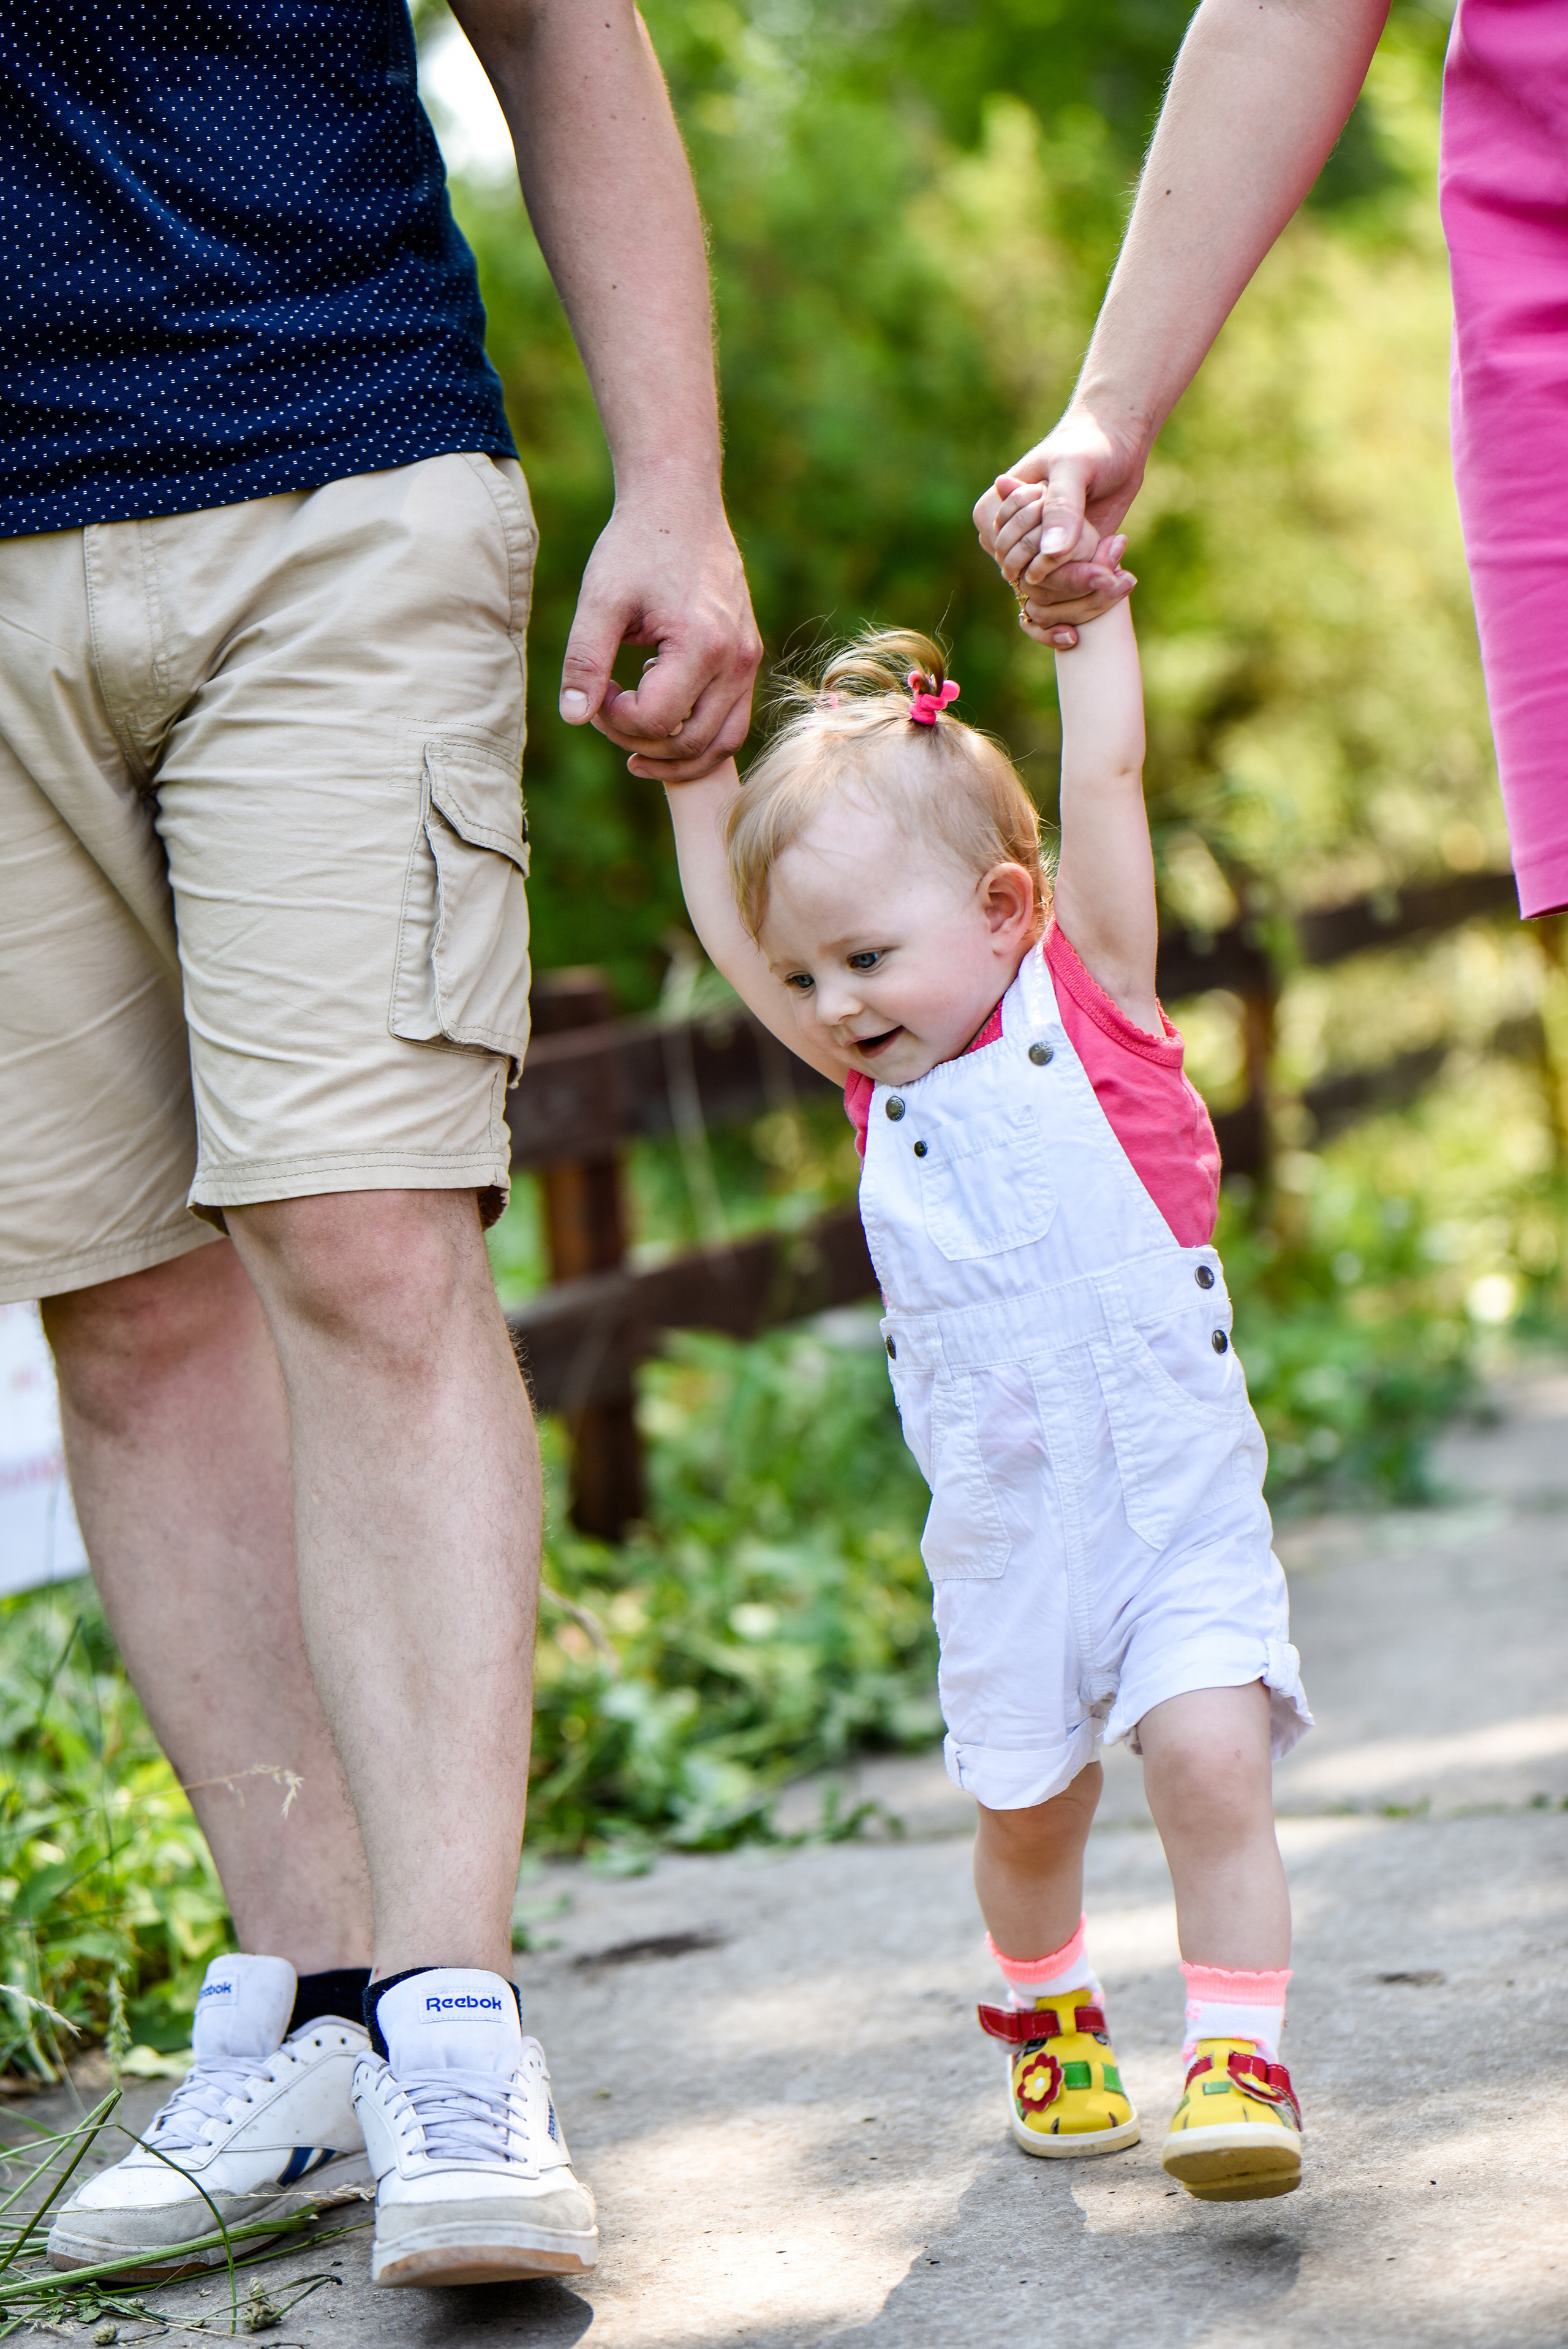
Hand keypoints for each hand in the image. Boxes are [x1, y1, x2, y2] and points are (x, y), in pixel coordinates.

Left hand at [559, 487, 763, 780]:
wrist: (680, 504)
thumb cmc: (637, 546)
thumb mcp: (601, 600)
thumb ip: (585, 661)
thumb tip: (573, 717)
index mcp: (702, 646)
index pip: (656, 721)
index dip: (615, 721)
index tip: (596, 691)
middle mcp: (735, 660)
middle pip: (691, 744)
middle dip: (640, 742)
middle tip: (606, 713)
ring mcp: (747, 661)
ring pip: (721, 743)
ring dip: (675, 755)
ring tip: (634, 742)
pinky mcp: (747, 657)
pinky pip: (731, 720)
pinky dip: (696, 734)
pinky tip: (660, 713)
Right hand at [974, 404, 1149, 642]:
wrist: (1116, 445)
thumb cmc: (1090, 445)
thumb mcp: (1075, 468)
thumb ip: (1062, 508)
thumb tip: (1049, 554)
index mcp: (989, 514)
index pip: (1011, 560)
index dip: (1049, 564)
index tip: (1094, 548)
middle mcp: (1004, 538)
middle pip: (1030, 583)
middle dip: (1074, 579)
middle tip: (1113, 562)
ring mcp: (1029, 552)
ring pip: (1048, 595)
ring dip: (1086, 588)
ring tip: (1119, 566)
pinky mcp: (1057, 562)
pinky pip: (1065, 593)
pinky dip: (1092, 589)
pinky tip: (1117, 570)